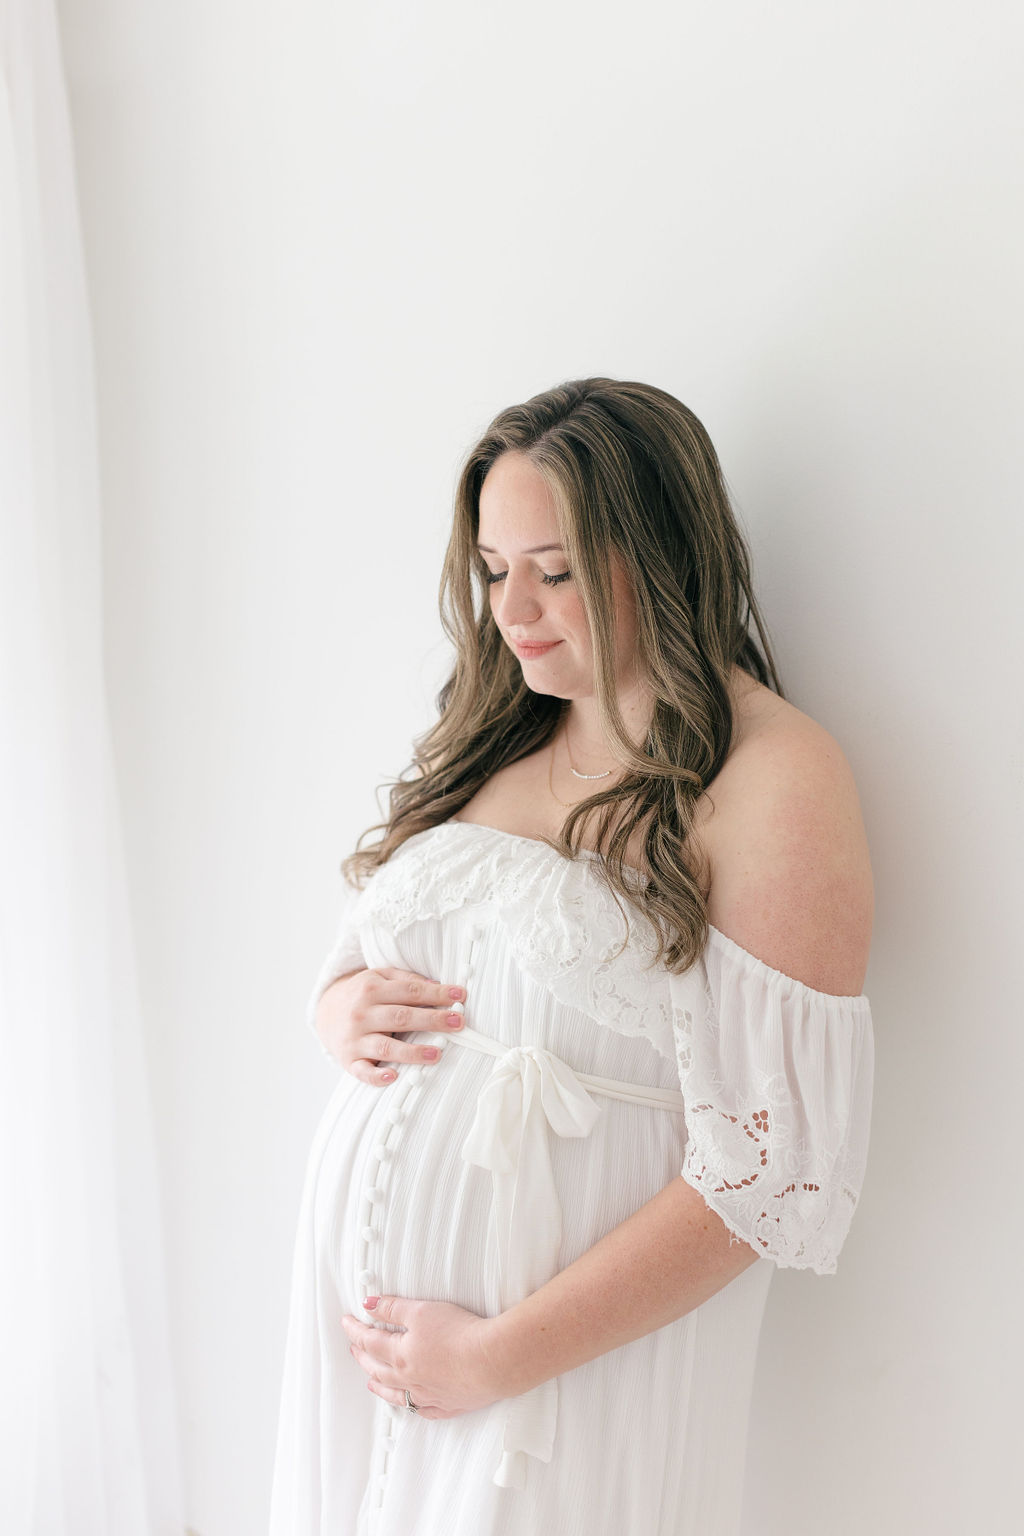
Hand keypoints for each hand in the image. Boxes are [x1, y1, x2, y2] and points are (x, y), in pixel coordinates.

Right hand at [316, 968, 467, 1085]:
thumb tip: (438, 986)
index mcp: (371, 988)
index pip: (410, 991)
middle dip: (432, 1020)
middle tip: (458, 1023)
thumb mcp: (379, 977)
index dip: (436, 994)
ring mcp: (354, 1039)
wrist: (326, 1013)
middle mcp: (362, 1013)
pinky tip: (394, 1076)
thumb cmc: (363, 994)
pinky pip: (363, 1071)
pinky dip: (377, 1076)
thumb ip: (405, 979)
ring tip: (437, 1054)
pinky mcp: (349, 1060)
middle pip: (401, 1016)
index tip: (460, 996)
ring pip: (385, 1046)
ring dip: (412, 1051)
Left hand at [341, 1295, 504, 1418]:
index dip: (355, 1330)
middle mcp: (409, 1379)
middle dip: (363, 1357)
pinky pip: (424, 1410)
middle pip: (379, 1369)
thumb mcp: (422, 1311)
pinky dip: (414, 1406)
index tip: (346, 1322)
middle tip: (354, 1350)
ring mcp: (429, 1395)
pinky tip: (412, 1404)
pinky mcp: (449, 1405)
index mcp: (400, 1355)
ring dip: (381, 1386)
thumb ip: (392, 1308)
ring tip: (371, 1382)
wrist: (492, 1361)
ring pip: (397, 1394)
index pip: (369, 1341)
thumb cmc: (459, 1332)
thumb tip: (367, 1305)